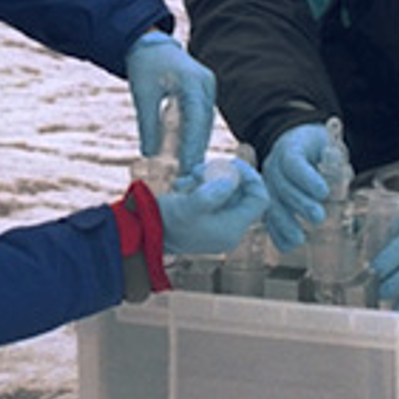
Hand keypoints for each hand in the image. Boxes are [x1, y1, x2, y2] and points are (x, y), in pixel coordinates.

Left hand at [117, 33, 216, 167]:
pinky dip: (195, 133)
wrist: (149, 44)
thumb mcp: (143, 95)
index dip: (193, 143)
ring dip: (197, 143)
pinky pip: (202, 117)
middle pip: (204, 122)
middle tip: (188, 173)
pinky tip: (188, 150)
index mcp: (194, 80)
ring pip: (205, 122)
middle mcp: (207, 83)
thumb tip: (149, 155)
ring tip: (188, 167)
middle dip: (196, 148)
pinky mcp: (204, 91)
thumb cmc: (144, 66)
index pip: (196, 117)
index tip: (187, 165)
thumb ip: (148, 125)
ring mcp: (208, 87)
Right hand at [153, 156, 276, 253]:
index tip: (231, 163)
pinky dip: (197, 186)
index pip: (259, 198)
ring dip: (207, 179)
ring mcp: (215, 224)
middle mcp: (228, 228)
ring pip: (224, 191)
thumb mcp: (188, 205)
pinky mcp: (202, 219)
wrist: (140, 235)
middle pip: (241, 193)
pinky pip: (209, 196)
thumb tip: (232, 181)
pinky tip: (180, 187)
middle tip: (201, 169)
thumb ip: (212, 194)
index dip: (250, 177)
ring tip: (187, 178)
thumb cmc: (163, 222)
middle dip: (223, 175)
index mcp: (233, 228)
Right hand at [260, 124, 352, 246]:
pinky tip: (287, 247)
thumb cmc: (318, 147)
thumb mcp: (329, 144)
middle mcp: (273, 166)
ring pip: (271, 204)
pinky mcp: (267, 200)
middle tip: (318, 217)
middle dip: (300, 203)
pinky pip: (268, 217)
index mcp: (289, 148)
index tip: (324, 192)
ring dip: (285, 223)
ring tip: (300, 239)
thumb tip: (340, 171)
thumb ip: (336, 157)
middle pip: (282, 186)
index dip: (307, 177)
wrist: (297, 145)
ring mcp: (266, 184)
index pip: (294, 161)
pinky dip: (277, 233)